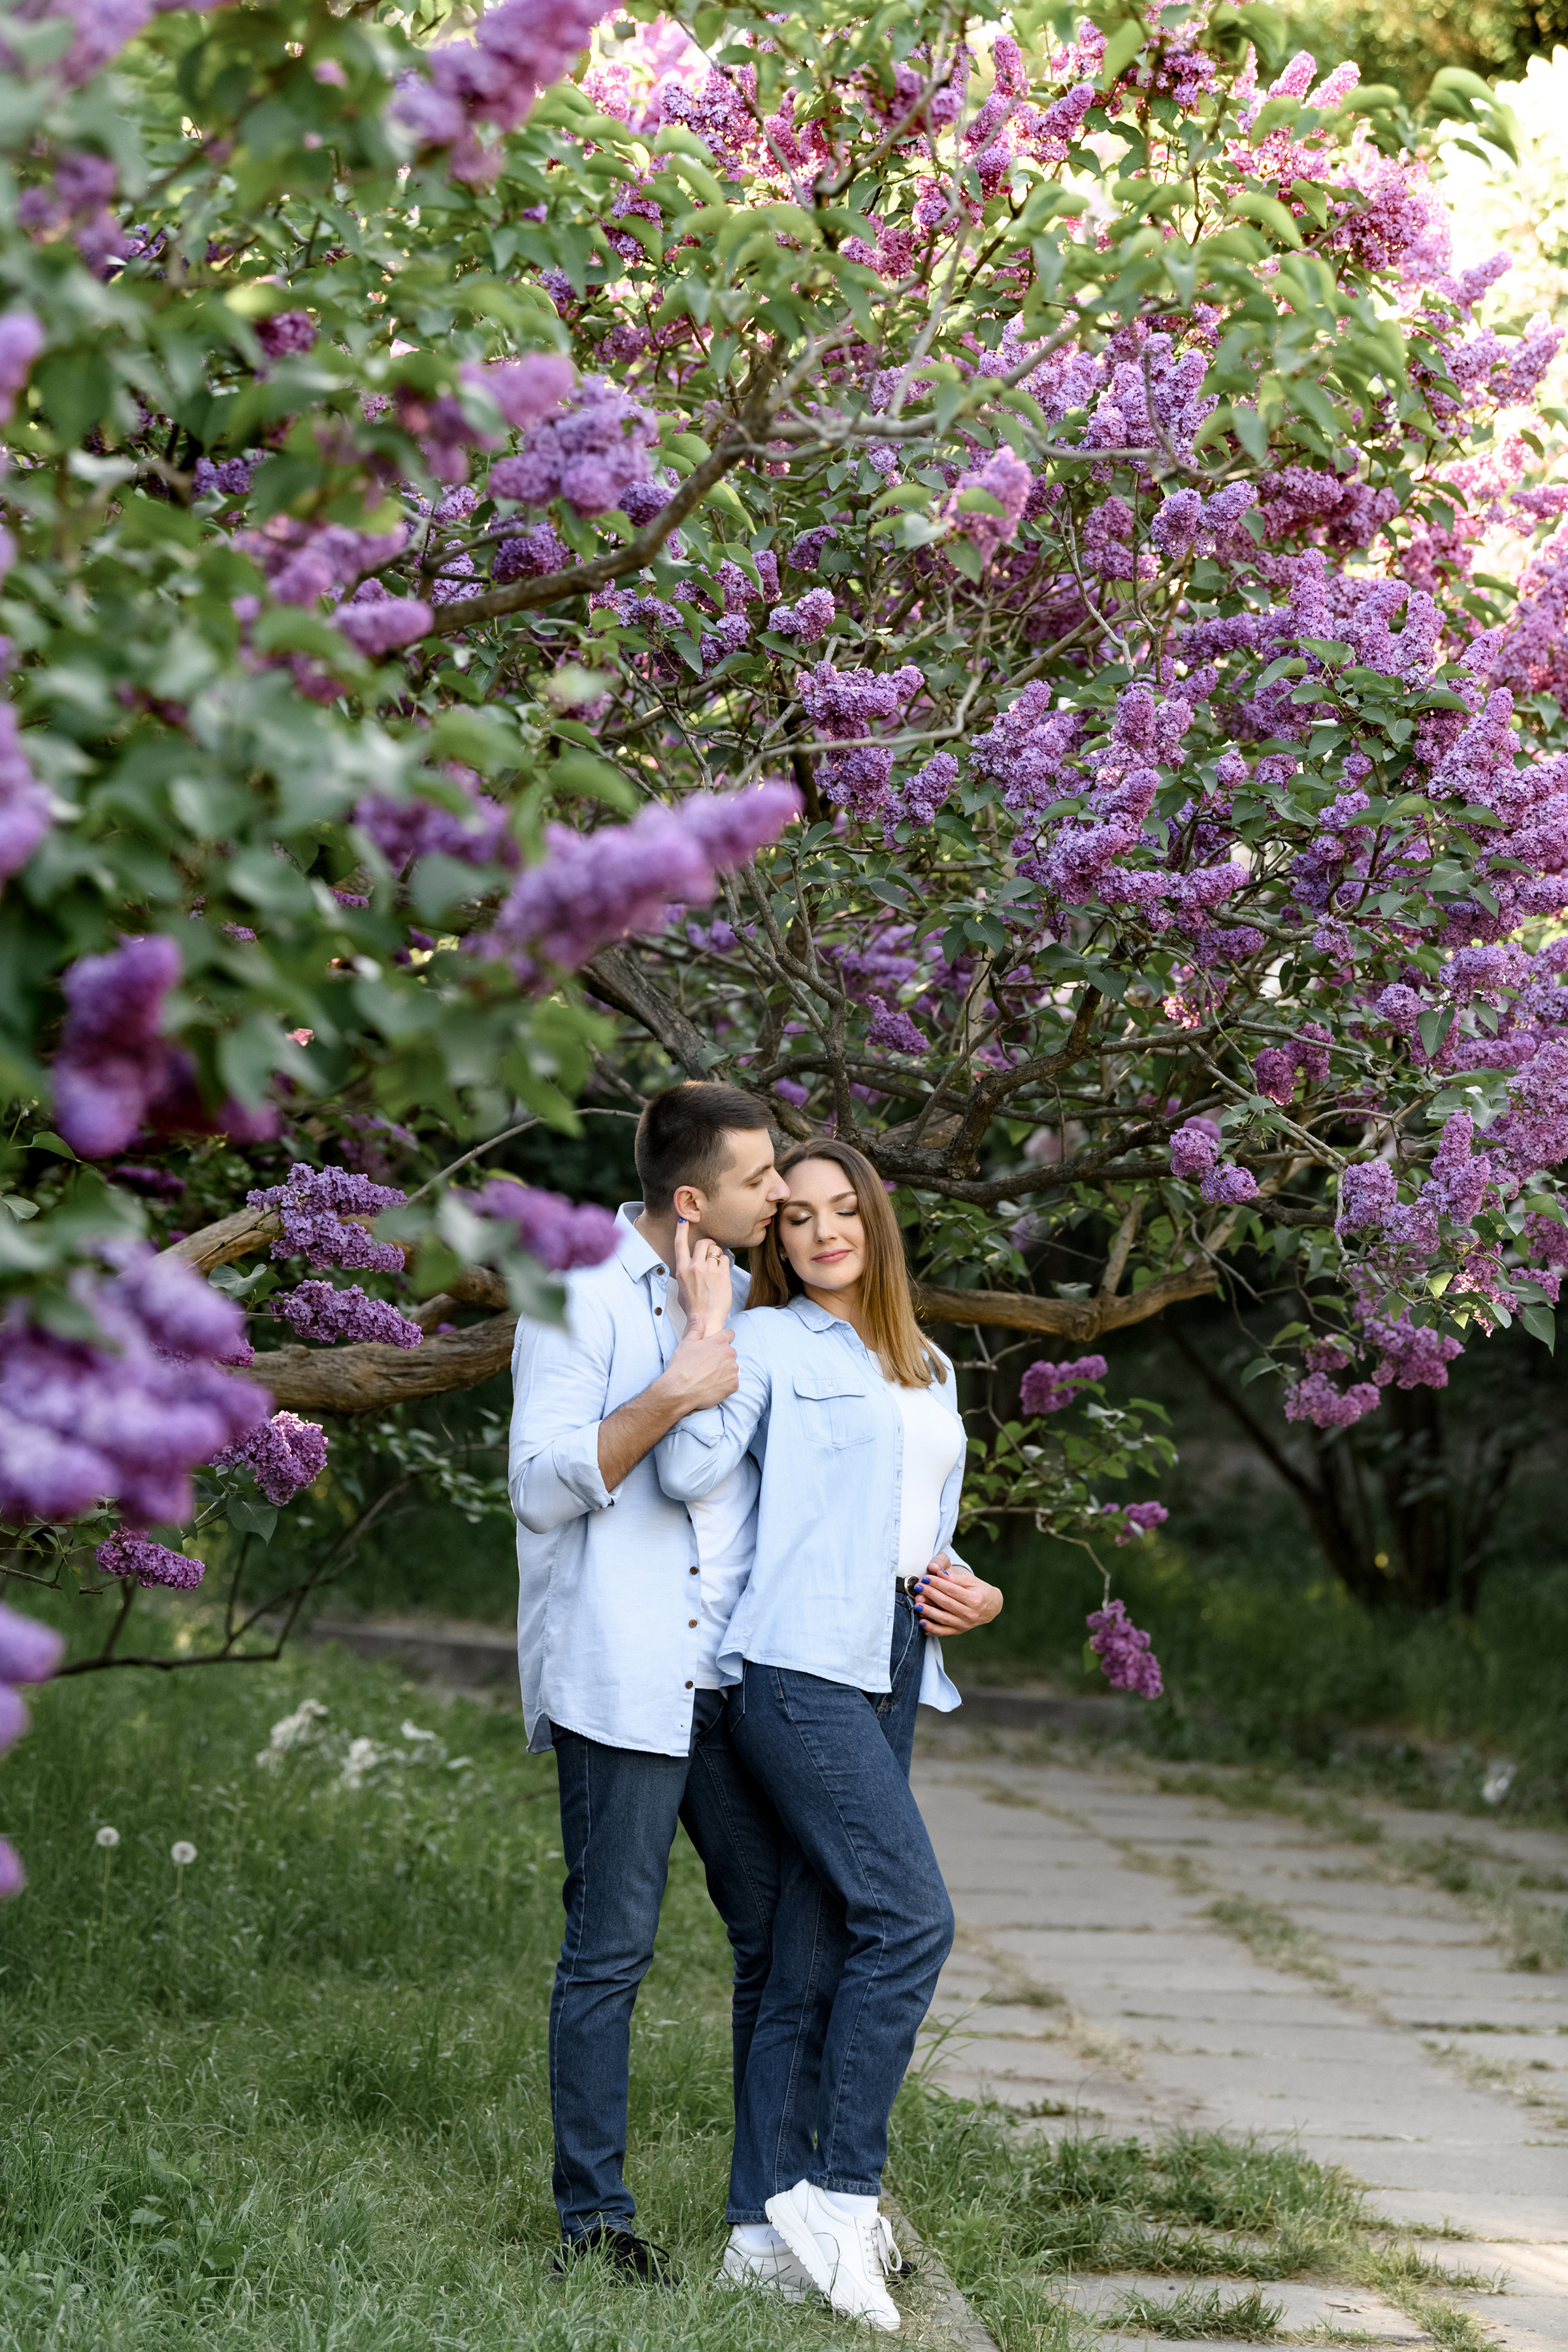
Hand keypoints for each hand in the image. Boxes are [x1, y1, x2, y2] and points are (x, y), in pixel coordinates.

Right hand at [658, 1320, 737, 1412]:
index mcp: (719, 1342)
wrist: (679, 1390)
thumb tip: (698, 1316)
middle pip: (730, 1352)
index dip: (722, 1339)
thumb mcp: (686, 1343)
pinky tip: (712, 1385)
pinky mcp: (733, 1385)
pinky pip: (733, 1382)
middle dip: (722, 1357)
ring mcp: (732, 1370)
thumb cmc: (681, 1366)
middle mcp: (729, 1354)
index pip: (729, 1335)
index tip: (715, 1347)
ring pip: (732, 1368)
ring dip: (724, 1370)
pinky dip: (725, 1384)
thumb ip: (696, 1328)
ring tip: (709, 1377)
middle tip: (708, 1365)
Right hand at [674, 1216, 732, 1333]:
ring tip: (717, 1265)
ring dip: (718, 1253)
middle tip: (711, 1249)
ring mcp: (709, 1270)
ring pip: (716, 1249)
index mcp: (681, 1270)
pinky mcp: (723, 1275)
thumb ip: (684, 1273)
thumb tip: (689, 1263)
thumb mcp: (680, 1288)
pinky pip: (726, 1259)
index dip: (681, 1229)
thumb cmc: (692, 1306)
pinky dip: (725, 1263)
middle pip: (703, 1242)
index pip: (680, 1244)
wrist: (705, 1319)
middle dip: (708, 1243)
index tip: (683, 1219)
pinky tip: (723, 1272)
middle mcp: (694, 1267)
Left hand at [913, 1556, 1002, 1637]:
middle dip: (930, 1594)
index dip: (937, 1583)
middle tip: (918, 1587)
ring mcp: (964, 1624)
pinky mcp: (959, 1631)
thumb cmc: (979, 1590)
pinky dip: (931, 1628)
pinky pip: (943, 1631)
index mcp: (975, 1599)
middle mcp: (970, 1614)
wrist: (991, 1606)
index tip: (926, 1578)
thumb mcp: (971, 1580)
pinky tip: (921, 1622)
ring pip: (943, 1618)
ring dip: (928, 1612)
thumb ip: (955, 1577)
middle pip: (946, 1603)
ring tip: (916, 1604)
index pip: (952, 1590)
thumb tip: (939, 1573)